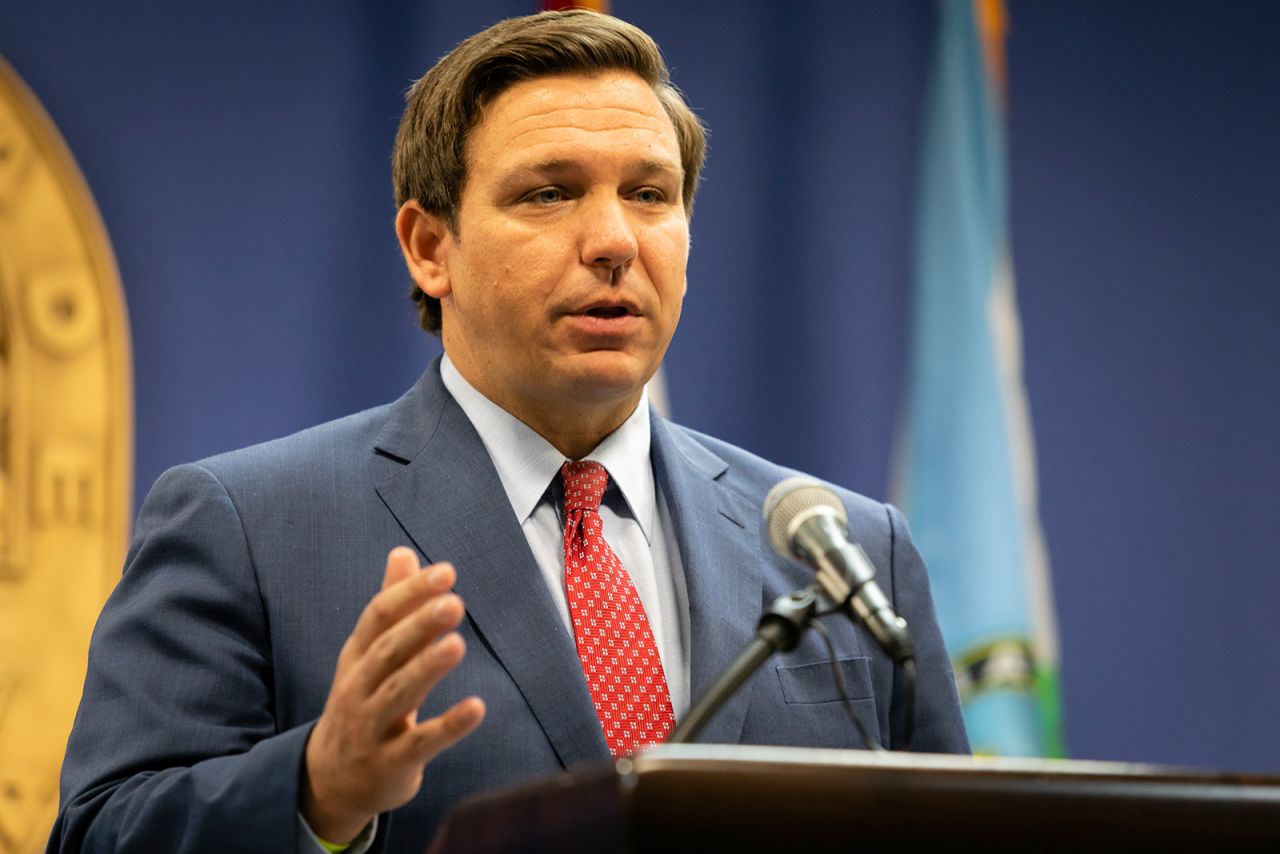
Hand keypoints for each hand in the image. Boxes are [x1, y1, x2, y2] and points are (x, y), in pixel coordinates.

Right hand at [301, 547, 485, 842]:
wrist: (330, 780)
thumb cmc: (362, 702)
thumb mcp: (368, 654)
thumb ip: (391, 606)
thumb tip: (403, 552)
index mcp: (357, 656)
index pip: (379, 616)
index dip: (410, 593)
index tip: (446, 572)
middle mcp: (359, 688)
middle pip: (387, 651)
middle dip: (419, 625)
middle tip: (454, 602)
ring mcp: (372, 727)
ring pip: (399, 694)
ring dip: (428, 668)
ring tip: (458, 645)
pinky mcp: (392, 763)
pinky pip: (421, 743)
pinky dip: (448, 726)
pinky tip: (477, 708)